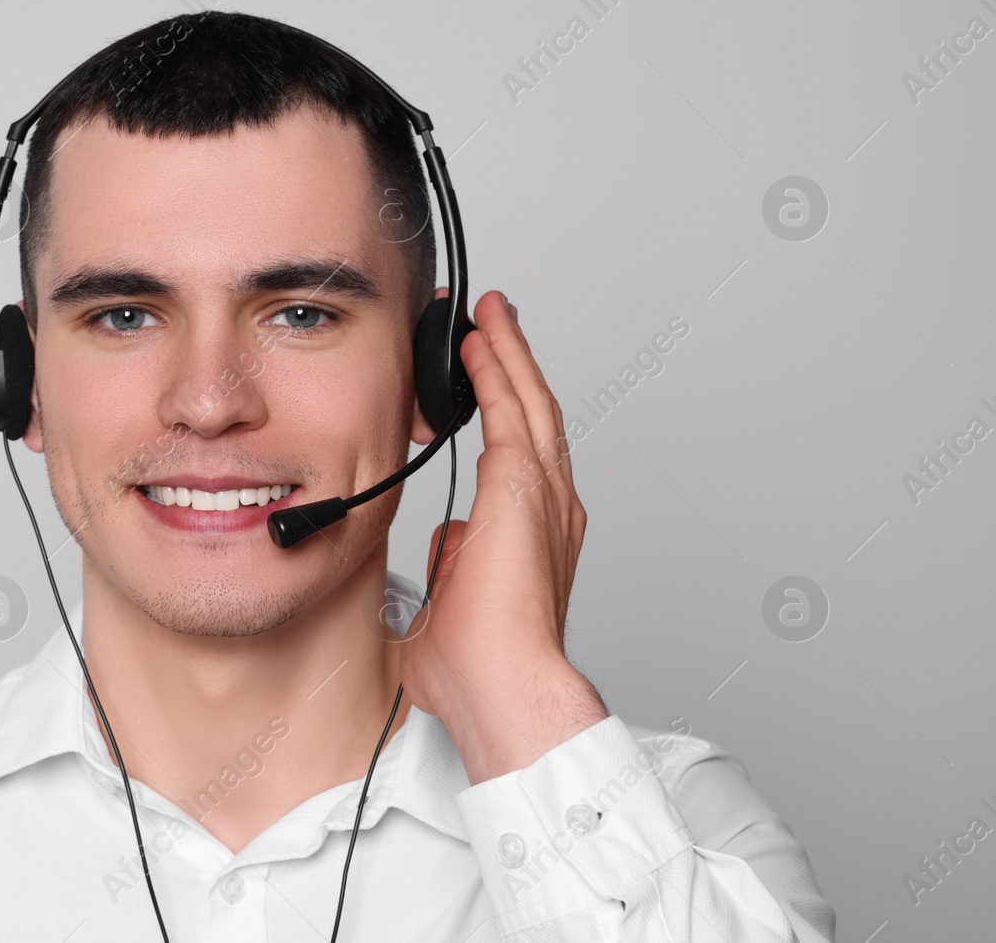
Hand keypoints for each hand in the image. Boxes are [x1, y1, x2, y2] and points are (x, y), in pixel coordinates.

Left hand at [398, 290, 607, 782]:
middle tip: (494, 322)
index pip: (521, 454)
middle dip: (513, 364)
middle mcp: (551, 508)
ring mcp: (544, 495)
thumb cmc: (480, 667)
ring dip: (508, 354)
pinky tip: (481, 338)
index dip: (505, 409)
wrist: (503, 686)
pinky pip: (512, 409)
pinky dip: (498, 368)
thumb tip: (451, 543)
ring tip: (489, 315)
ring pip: (529, 402)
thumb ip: (456, 566)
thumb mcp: (455, 604)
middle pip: (535, 414)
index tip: (487, 377)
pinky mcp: (523, 487)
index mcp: (536, 535)